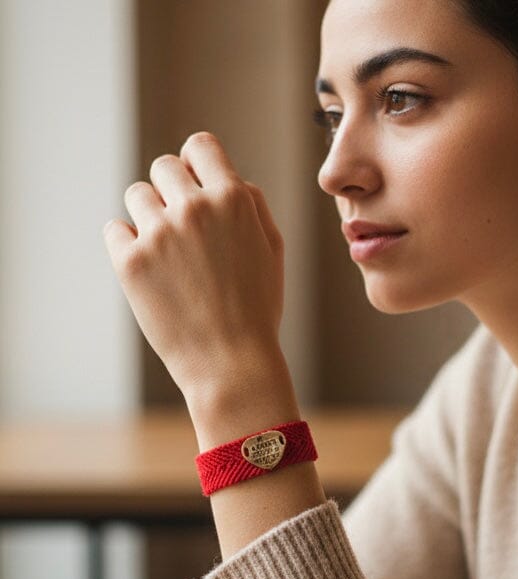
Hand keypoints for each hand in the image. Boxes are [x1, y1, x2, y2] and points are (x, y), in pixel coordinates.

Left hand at [103, 131, 284, 400]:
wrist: (231, 364)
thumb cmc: (257, 311)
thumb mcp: (272, 252)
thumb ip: (253, 206)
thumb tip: (232, 179)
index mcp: (233, 200)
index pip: (200, 146)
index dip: (196, 164)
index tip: (194, 185)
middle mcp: (194, 208)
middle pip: (164, 167)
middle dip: (171, 192)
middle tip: (182, 232)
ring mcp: (159, 233)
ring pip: (136, 195)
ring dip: (148, 217)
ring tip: (167, 256)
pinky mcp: (130, 261)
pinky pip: (115, 229)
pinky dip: (127, 245)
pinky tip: (149, 271)